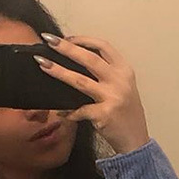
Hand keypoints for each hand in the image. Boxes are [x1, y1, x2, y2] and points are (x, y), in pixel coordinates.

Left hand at [33, 33, 150, 154]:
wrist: (136, 140)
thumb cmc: (126, 115)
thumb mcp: (123, 88)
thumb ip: (106, 75)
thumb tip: (77, 63)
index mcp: (124, 70)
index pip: (103, 46)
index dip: (84, 40)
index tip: (67, 38)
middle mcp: (119, 80)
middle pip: (89, 58)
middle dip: (66, 48)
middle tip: (49, 41)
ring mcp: (112, 97)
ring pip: (80, 81)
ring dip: (59, 71)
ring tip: (43, 64)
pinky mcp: (104, 115)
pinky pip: (79, 110)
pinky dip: (69, 112)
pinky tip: (61, 113)